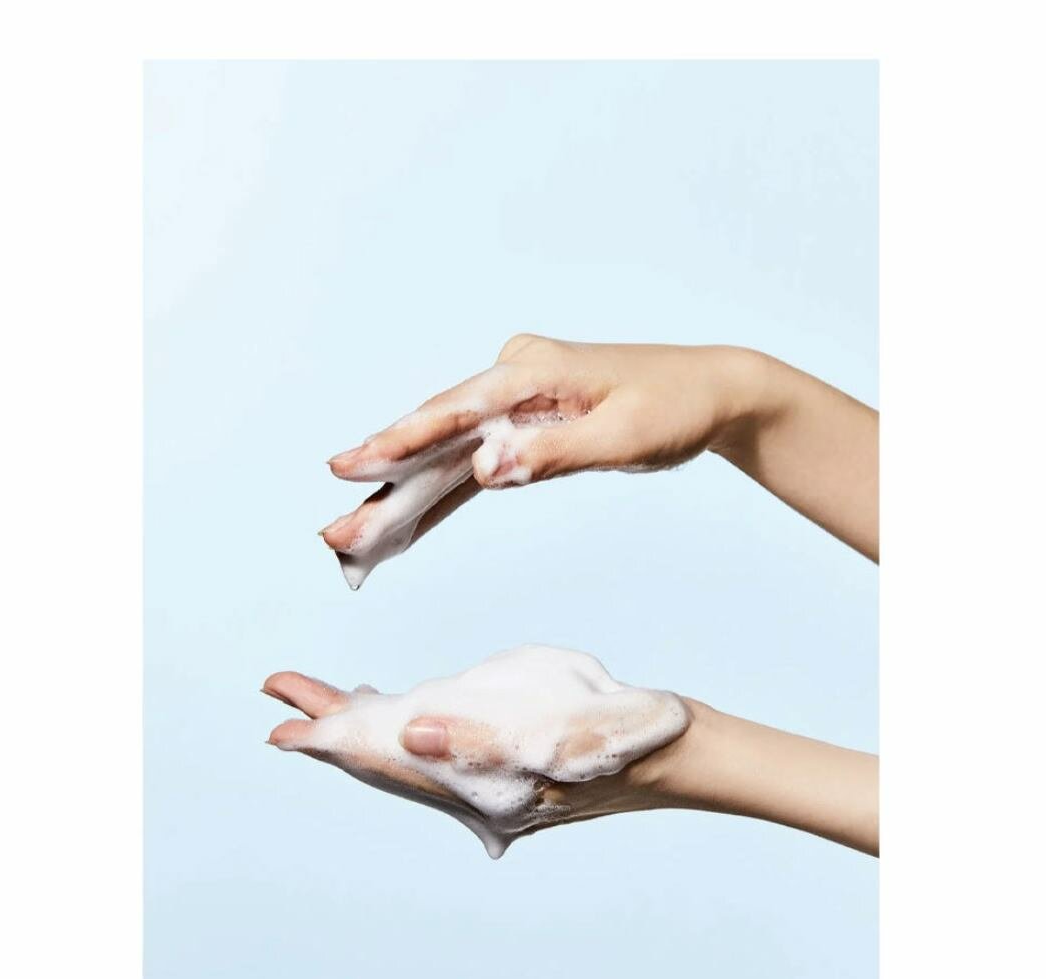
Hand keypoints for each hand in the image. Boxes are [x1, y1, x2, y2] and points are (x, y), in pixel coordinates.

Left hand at [263, 645, 690, 857]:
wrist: (670, 754)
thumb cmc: (622, 727)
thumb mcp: (562, 723)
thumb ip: (481, 738)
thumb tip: (411, 734)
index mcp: (479, 784)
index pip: (386, 762)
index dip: (331, 740)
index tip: (281, 724)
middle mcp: (474, 798)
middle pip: (385, 763)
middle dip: (332, 730)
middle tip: (283, 699)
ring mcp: (489, 791)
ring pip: (407, 759)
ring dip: (362, 730)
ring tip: (322, 704)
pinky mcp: (504, 774)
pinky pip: (436, 755)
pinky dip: (402, 734)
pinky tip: (397, 717)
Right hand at [321, 335, 767, 584]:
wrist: (710, 392)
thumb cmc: (674, 408)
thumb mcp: (624, 437)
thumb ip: (553, 453)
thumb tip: (485, 471)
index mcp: (532, 370)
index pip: (454, 412)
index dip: (398, 445)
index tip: (349, 468)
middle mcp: (513, 377)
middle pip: (437, 438)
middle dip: (386, 489)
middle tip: (335, 536)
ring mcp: (515, 401)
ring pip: (447, 454)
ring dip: (404, 499)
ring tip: (355, 541)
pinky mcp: (523, 424)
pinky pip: (472, 463)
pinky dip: (441, 495)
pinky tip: (406, 524)